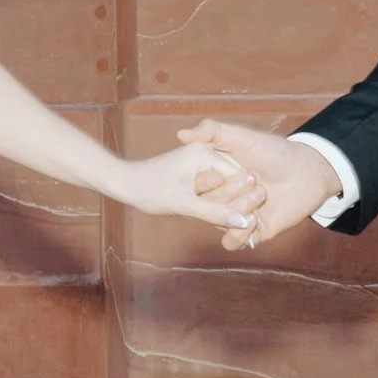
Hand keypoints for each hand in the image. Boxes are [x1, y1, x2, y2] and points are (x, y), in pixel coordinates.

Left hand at [113, 141, 268, 233]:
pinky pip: (216, 188)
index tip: (252, 223)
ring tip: (234, 224)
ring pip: (226, 186)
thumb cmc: (150, 190)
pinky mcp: (196, 171)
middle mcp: (207, 152)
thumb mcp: (183, 204)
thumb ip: (214, 212)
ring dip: (227, 205)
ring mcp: (202, 161)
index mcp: (206, 153)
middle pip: (234, 181)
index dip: (245, 201)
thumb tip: (244, 222)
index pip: (238, 178)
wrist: (126, 184)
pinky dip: (218, 203)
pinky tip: (221, 217)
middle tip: (247, 226)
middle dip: (238, 203)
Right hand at [177, 120, 342, 249]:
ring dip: (234, 214)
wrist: (307, 172)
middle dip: (228, 195)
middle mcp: (222, 197)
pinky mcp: (251, 232)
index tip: (220, 174)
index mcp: (215, 176)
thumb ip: (213, 131)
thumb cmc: (275, 151)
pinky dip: (239, 234)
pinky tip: (255, 218)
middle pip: (206, 207)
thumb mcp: (242, 137)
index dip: (204, 182)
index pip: (194, 187)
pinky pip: (232, 242)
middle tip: (254, 180)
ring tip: (260, 197)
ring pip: (217, 225)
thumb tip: (181, 134)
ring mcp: (236, 215)